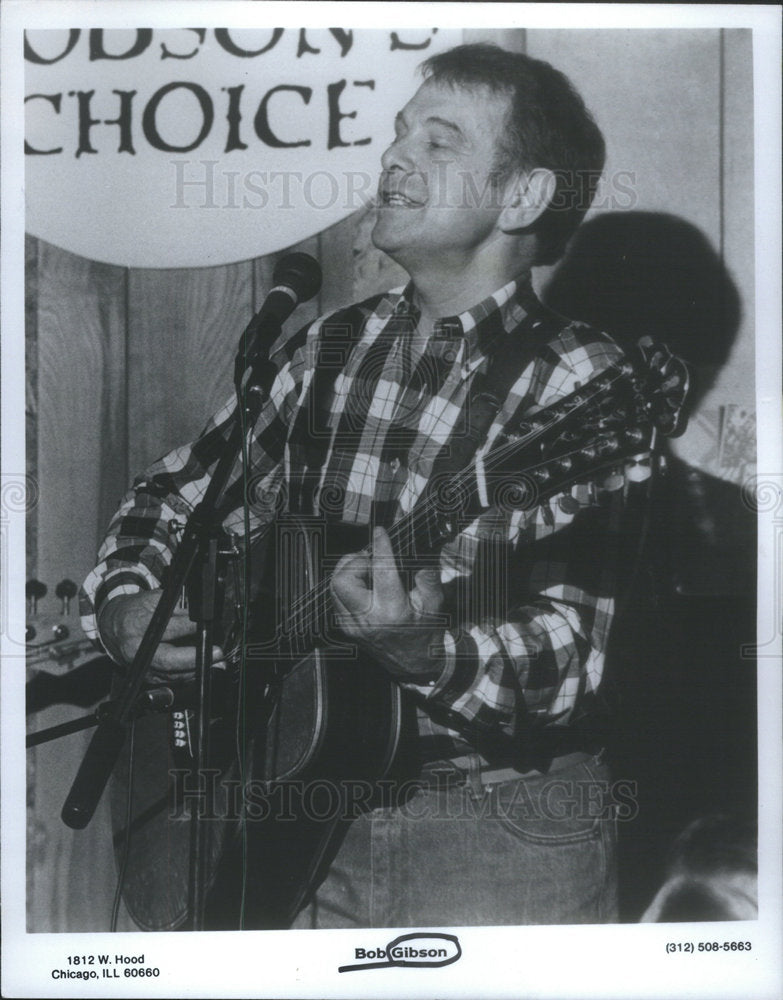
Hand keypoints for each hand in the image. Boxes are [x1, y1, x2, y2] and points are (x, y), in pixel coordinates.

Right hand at [97, 590, 223, 683]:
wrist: (114, 627)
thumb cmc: (135, 611)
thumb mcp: (152, 600)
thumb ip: (174, 606)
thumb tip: (198, 613)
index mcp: (136, 627)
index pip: (166, 629)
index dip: (187, 627)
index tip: (205, 625)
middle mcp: (137, 651)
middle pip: (167, 660)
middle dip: (194, 658)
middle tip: (216, 653)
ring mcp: (141, 667)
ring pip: (172, 674)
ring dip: (196, 668)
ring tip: (216, 660)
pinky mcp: (147, 677)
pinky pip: (171, 680)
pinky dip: (188, 675)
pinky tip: (202, 667)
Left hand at [330, 527, 445, 680]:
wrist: (413, 663)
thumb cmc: (426, 631)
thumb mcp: (435, 603)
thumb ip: (427, 576)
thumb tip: (419, 550)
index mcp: (392, 611)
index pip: (381, 571)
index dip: (380, 546)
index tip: (381, 532)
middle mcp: (367, 619)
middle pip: (343, 579)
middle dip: (355, 562)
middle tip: (372, 560)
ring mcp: (352, 625)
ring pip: (334, 586)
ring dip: (349, 571)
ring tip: (368, 570)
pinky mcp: (345, 627)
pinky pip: (336, 597)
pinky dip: (347, 584)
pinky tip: (364, 585)